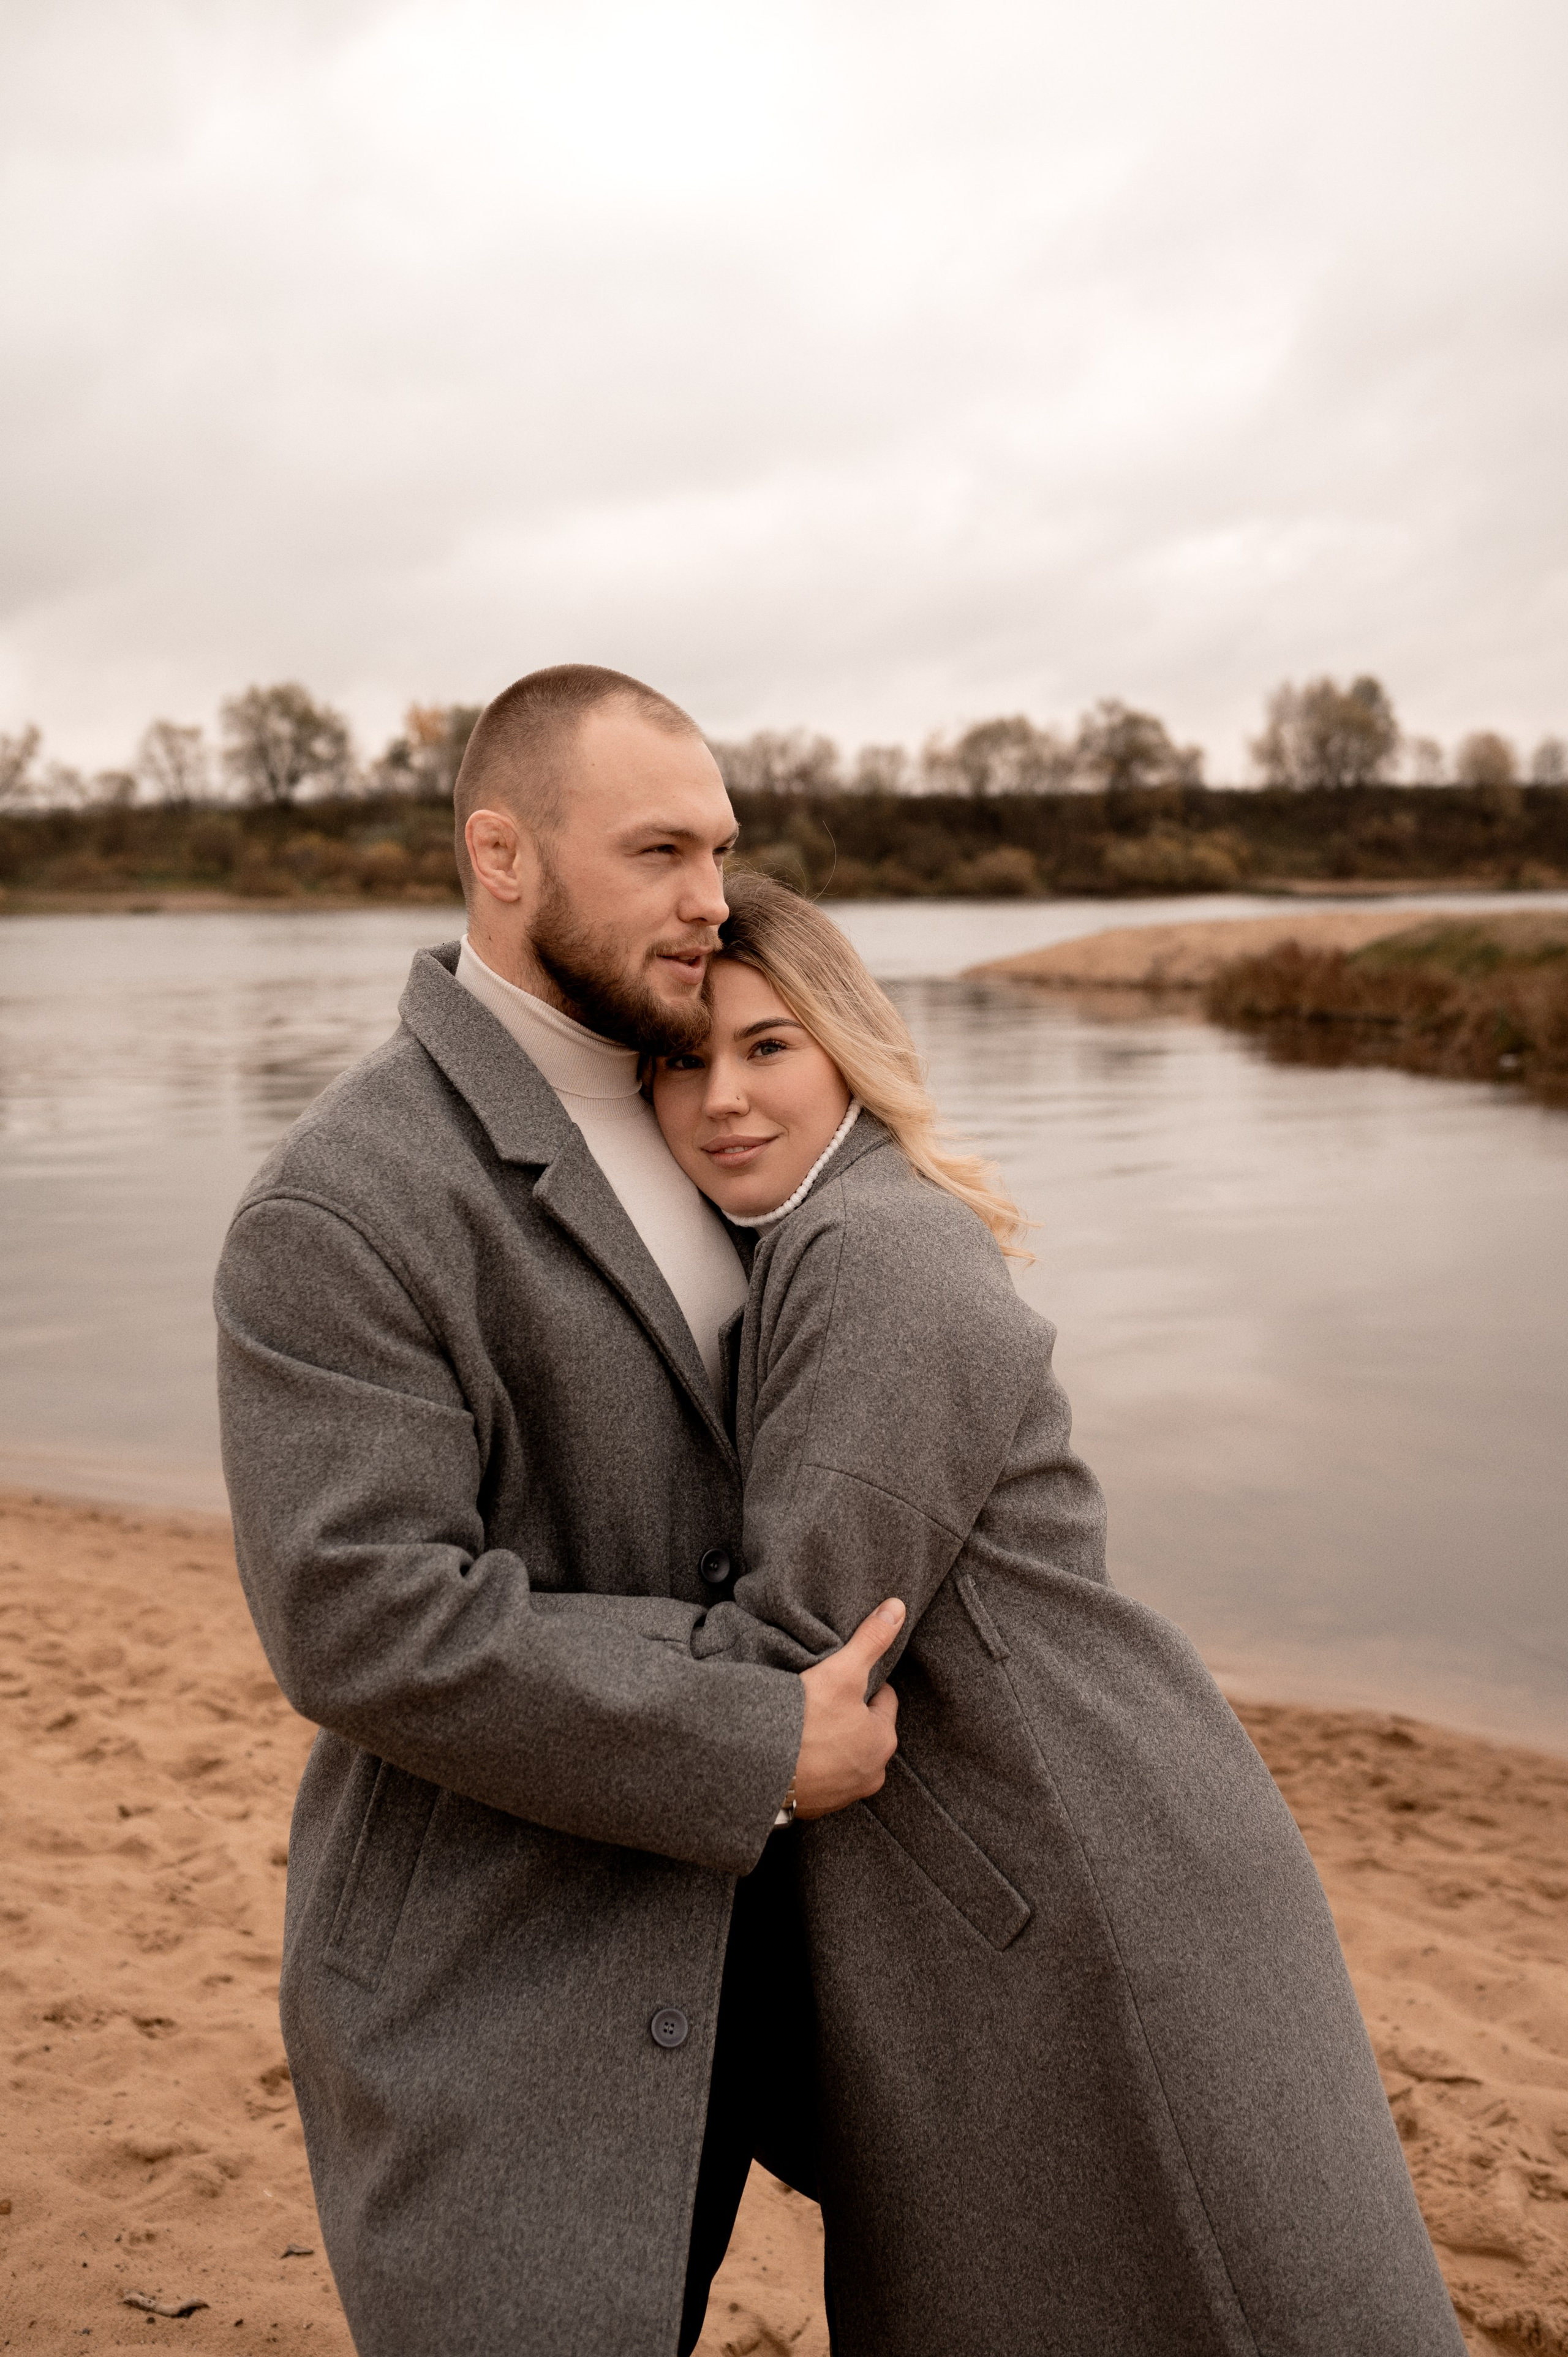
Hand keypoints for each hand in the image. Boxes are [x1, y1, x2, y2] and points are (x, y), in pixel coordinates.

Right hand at [790, 1598, 904, 1819]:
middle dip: (845, 1714)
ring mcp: (843, 1794)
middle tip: (818, 1699)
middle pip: (862, 1728)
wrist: (759, 1771)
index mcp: (884, 1741)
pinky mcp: (814, 1807)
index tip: (840, 1677)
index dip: (861, 1683)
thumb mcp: (843, 1671)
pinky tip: (792, 1748)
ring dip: (828, 1741)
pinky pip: (819, 1776)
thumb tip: (898, 1607)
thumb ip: (871, 1639)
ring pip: (841, 1754)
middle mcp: (871, 1774)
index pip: (882, 1699)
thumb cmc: (807, 1721)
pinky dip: (810, 1764)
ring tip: (803, 1723)